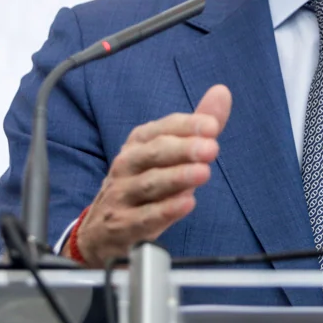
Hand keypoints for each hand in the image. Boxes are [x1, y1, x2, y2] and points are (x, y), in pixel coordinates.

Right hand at [74, 85, 231, 266]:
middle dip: (183, 149)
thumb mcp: (167, 153)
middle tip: (211, 148)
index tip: (212, 125)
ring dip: (177, 177)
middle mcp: (127, 164)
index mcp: (139, 142)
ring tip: (204, 172)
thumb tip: (222, 92)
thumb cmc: (143, 182)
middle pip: (154, 153)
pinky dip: (166, 210)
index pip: (163, 128)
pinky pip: (145, 217)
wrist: (100, 230)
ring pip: (149, 183)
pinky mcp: (123, 226)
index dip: (187, 126)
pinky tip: (187, 203)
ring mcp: (122, 195)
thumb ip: (196, 127)